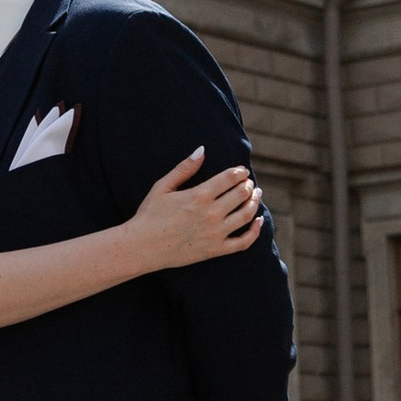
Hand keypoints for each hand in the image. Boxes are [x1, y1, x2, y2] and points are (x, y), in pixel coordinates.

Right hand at [128, 152, 265, 274]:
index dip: (239, 172)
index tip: (241, 171)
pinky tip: (259, 221)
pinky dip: (255, 231)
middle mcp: (211, 213)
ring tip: (255, 195)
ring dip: (254, 202)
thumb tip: (202, 150)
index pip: (230, 178)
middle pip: (241, 194)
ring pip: (247, 214)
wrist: (142, 247)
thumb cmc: (149, 215)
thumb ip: (184, 168)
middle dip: (248, 185)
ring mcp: (216, 233)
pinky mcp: (216, 250)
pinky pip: (244, 241)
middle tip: (248, 183)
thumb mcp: (163, 187)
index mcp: (199, 195)